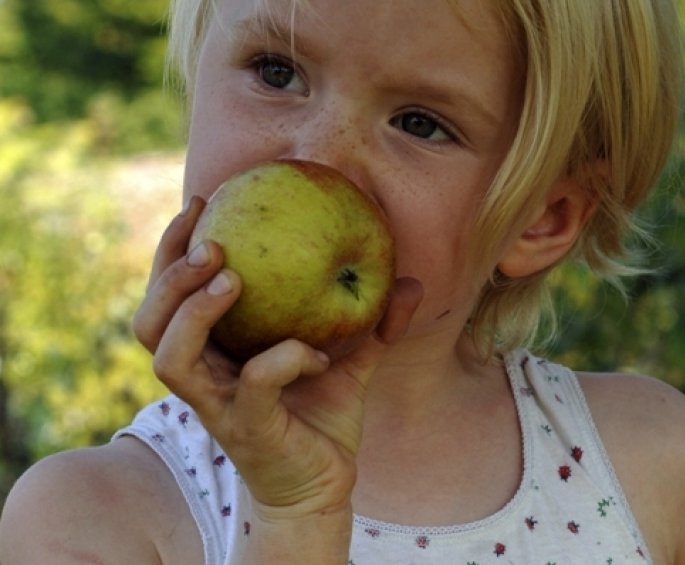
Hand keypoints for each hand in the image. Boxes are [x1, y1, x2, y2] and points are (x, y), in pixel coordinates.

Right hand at [133, 197, 422, 518]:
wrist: (325, 483)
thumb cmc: (323, 418)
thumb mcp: (351, 361)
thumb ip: (375, 322)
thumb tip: (411, 279)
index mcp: (214, 353)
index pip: (168, 297)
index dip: (172, 251)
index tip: (203, 203)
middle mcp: (204, 377)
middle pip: (148, 322)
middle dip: (169, 275)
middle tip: (211, 239)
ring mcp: (218, 405)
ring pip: (171, 357)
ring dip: (194, 311)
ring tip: (231, 277)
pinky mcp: (246, 428)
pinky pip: (254, 383)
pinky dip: (283, 358)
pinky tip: (316, 353)